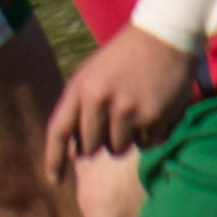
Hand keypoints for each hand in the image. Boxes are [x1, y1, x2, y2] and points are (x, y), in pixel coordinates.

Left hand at [46, 23, 198, 174]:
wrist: (163, 37)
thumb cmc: (122, 58)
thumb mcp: (91, 74)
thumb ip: (79, 107)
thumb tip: (73, 152)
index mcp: (81, 88)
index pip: (59, 130)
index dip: (54, 158)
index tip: (53, 180)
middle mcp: (101, 102)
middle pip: (91, 147)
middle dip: (99, 140)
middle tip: (114, 115)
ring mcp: (129, 111)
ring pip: (118, 148)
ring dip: (126, 137)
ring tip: (135, 108)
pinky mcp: (155, 118)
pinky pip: (146, 145)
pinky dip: (150, 134)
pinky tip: (154, 108)